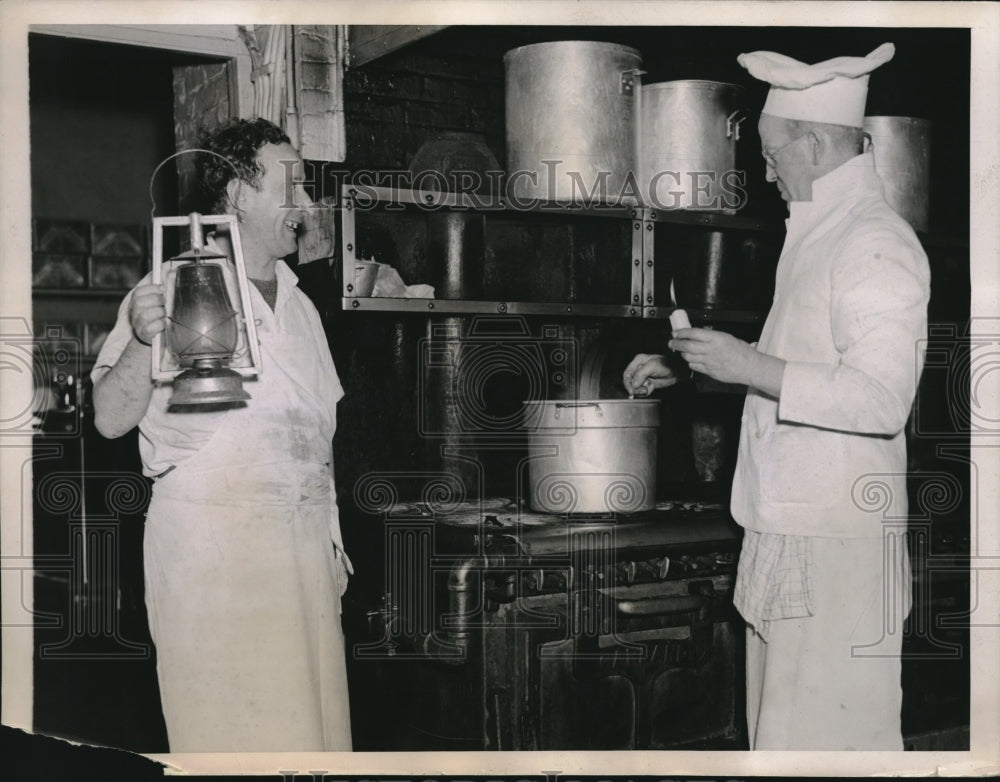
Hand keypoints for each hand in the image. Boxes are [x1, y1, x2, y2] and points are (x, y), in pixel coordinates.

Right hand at [128, 283, 166, 345]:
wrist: (149, 337)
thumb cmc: (154, 317)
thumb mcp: (154, 302)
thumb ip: (158, 290)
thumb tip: (167, 274)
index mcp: (135, 302)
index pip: (139, 292)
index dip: (152, 288)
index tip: (163, 288)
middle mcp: (133, 312)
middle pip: (140, 302)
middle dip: (156, 300)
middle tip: (164, 303)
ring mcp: (137, 324)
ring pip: (145, 315)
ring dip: (158, 313)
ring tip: (163, 314)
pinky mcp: (143, 334)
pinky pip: (150, 328)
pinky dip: (159, 325)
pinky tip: (163, 324)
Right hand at [622, 353, 678, 395]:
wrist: (677, 371)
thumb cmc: (666, 364)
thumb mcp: (653, 366)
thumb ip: (641, 374)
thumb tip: (633, 384)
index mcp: (638, 361)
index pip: (627, 373)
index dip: (628, 383)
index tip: (631, 390)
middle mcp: (639, 368)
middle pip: (630, 381)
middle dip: (635, 388)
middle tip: (641, 391)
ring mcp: (643, 376)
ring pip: (636, 387)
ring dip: (641, 390)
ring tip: (648, 388)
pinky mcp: (648, 382)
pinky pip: (642, 389)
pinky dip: (646, 391)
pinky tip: (651, 387)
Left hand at [669, 328, 783, 394]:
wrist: (749, 367)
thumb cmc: (741, 351)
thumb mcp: (726, 337)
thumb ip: (711, 337)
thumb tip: (697, 335)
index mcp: (716, 338)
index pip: (693, 333)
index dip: (681, 333)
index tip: (675, 332)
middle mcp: (710, 349)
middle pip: (687, 346)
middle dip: (676, 344)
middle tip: (671, 342)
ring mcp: (709, 361)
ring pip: (688, 357)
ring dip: (683, 353)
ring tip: (681, 351)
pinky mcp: (709, 371)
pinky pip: (694, 366)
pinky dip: (690, 362)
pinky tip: (692, 360)